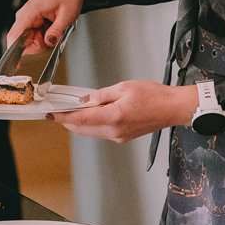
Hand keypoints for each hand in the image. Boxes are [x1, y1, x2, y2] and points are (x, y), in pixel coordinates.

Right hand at [8, 0, 87, 53]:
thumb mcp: (67, 15)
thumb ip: (56, 31)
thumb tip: (48, 42)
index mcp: (30, 13)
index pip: (14, 36)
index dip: (13, 53)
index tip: (16, 65)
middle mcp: (24, 15)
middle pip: (23, 42)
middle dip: (38, 44)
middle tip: (53, 34)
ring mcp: (27, 16)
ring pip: (30, 39)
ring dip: (43, 38)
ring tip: (54, 25)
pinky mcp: (32, 18)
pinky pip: (34, 33)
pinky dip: (44, 33)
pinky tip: (52, 24)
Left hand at [49, 80, 198, 141]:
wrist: (173, 108)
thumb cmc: (154, 96)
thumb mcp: (124, 87)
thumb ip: (101, 95)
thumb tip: (85, 100)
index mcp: (113, 117)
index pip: (80, 120)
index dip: (63, 117)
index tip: (52, 114)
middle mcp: (114, 131)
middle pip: (82, 129)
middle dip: (68, 121)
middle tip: (59, 110)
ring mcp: (119, 136)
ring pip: (91, 132)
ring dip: (80, 123)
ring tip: (74, 110)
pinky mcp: (123, 137)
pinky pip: (101, 132)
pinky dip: (92, 124)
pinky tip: (92, 114)